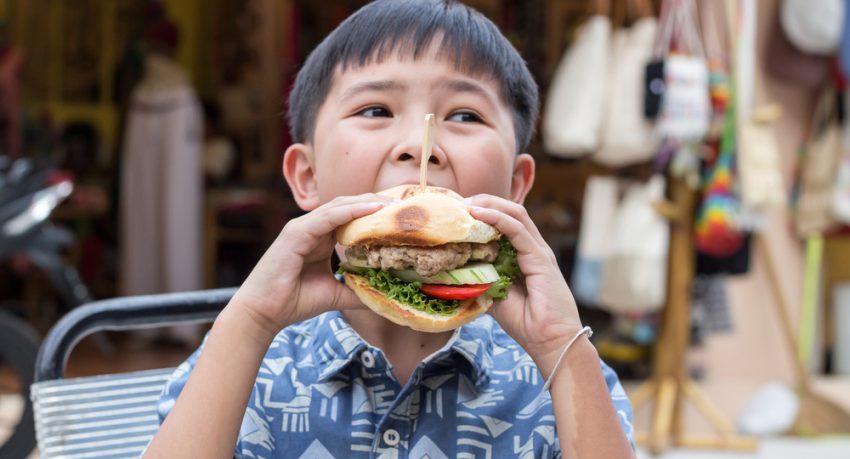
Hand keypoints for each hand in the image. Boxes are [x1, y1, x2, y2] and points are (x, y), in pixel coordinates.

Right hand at [230, 194, 394, 340]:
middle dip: (375, 203)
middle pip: (348, 207)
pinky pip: (328, 217)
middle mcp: (312, 228)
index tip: (399, 216)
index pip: (350, 218)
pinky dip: (350, 211)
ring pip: (339, 207)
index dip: (374, 213)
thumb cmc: (293, 302)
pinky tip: (371, 209)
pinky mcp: (295, 233)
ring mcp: (302, 227)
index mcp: (320, 238)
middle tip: (402, 205)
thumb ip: (355, 290)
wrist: (264, 312)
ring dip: (367, 203)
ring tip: (392, 204)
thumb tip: (382, 296)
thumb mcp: (334, 294)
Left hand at [466, 195, 584, 370]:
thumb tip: (455, 270)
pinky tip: (479, 214)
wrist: (551, 342)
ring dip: (488, 205)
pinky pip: (518, 230)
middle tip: (457, 203)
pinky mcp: (541, 259)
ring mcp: (539, 251)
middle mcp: (533, 248)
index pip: (505, 222)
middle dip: (483, 201)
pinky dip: (497, 218)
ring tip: (465, 203)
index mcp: (524, 255)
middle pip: (510, 211)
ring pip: (515, 214)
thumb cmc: (526, 323)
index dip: (483, 212)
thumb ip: (481, 280)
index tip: (457, 212)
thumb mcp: (494, 297)